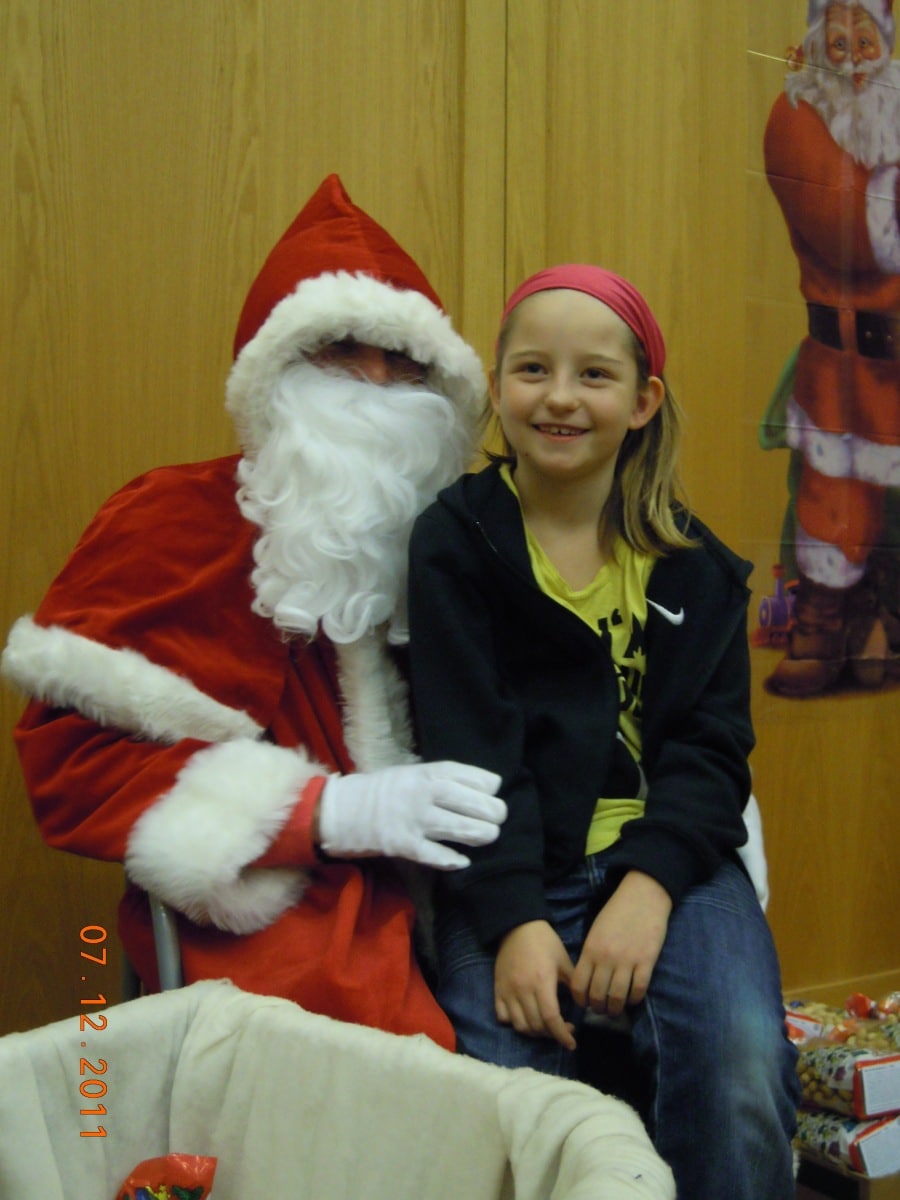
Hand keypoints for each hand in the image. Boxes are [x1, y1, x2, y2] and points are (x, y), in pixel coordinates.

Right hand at [318, 761, 505, 868]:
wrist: (339, 810)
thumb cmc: (379, 791)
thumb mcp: (408, 774)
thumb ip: (437, 779)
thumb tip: (477, 788)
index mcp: (423, 773)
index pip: (462, 773)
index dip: (485, 781)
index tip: (496, 788)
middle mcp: (420, 793)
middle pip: (465, 800)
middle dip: (489, 809)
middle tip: (500, 817)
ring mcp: (412, 820)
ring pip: (455, 826)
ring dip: (478, 833)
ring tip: (491, 835)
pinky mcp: (402, 844)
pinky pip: (433, 854)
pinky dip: (451, 859)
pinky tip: (463, 861)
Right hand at [494, 921, 576, 1049]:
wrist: (518, 926)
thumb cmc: (545, 942)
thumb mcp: (564, 961)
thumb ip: (574, 985)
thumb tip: (581, 1006)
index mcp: (542, 981)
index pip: (551, 1018)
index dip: (562, 1035)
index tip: (571, 1044)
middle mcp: (523, 990)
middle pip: (536, 1026)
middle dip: (552, 1034)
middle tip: (563, 1029)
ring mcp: (508, 991)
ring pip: (520, 1025)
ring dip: (535, 1032)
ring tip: (545, 1027)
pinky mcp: (498, 990)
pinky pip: (502, 1017)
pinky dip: (514, 1023)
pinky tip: (525, 1018)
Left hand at [570, 871, 670, 1017]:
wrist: (643, 896)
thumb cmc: (617, 912)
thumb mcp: (596, 930)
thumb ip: (591, 954)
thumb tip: (588, 979)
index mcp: (591, 949)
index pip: (579, 984)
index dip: (580, 1000)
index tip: (584, 1003)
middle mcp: (606, 958)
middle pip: (597, 995)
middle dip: (597, 1008)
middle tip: (601, 1010)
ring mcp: (627, 961)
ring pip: (617, 997)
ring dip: (615, 1009)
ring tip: (615, 1010)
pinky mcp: (646, 962)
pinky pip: (639, 990)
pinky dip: (634, 1000)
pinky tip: (633, 1000)